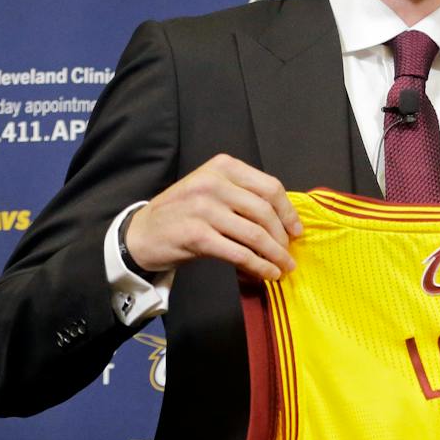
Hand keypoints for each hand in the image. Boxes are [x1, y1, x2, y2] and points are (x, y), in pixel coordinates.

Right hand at [126, 154, 302, 279]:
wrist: (142, 233)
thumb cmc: (184, 213)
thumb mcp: (212, 190)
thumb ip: (243, 195)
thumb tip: (285, 220)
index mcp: (223, 167)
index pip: (270, 187)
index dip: (288, 212)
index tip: (297, 230)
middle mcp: (213, 182)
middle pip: (265, 211)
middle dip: (283, 236)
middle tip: (289, 254)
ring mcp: (203, 208)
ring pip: (255, 233)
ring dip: (275, 254)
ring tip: (284, 267)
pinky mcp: (197, 235)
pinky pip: (239, 253)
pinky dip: (259, 265)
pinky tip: (268, 273)